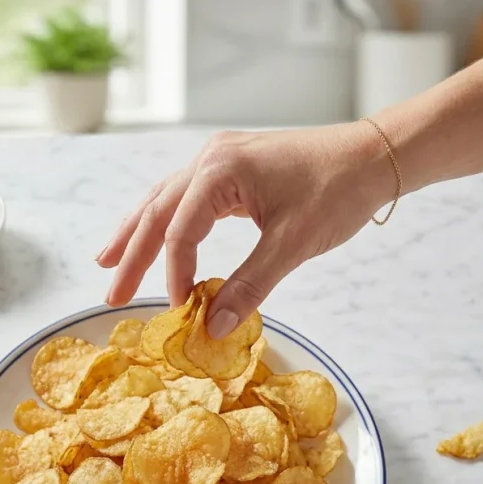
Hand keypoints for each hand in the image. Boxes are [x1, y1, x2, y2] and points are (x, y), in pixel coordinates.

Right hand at [97, 123, 395, 337]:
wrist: (375, 155)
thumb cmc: (339, 191)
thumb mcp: (293, 244)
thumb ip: (249, 286)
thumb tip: (214, 328)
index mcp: (220, 171)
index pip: (181, 231)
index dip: (175, 275)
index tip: (181, 311)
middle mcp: (210, 158)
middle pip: (158, 212)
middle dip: (132, 255)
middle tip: (112, 296)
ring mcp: (218, 159)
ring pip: (164, 200)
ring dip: (137, 234)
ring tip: (107, 262)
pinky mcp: (231, 167)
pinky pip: (184, 196)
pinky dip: (165, 221)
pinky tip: (153, 237)